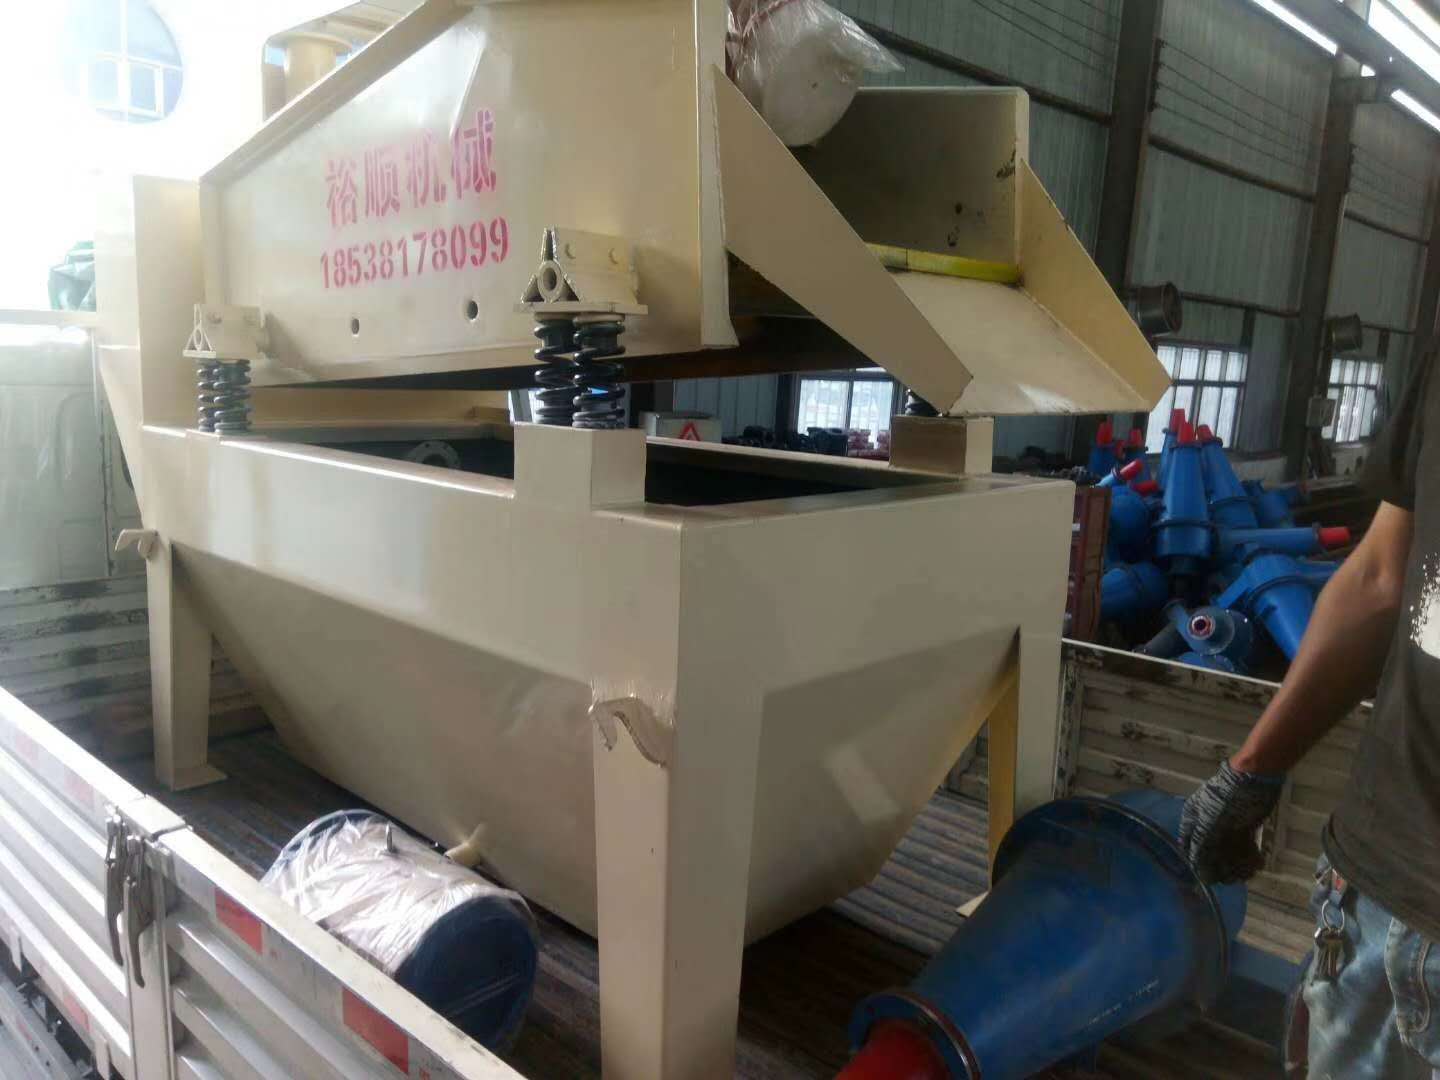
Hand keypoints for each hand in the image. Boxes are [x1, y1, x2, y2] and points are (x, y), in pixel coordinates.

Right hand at [1179, 761, 1284, 883]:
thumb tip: (1201, 875)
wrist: (1254, 781)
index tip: (1212, 877)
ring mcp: (1226, 828)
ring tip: (1252, 867)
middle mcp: (1207, 826)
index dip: (1199, 865)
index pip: (1190, 849)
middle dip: (1225, 867)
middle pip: (1212, 855)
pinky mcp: (1244, 829)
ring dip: (1240, 864)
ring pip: (1230, 854)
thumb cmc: (1226, 800)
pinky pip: (1243, 849)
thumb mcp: (1209, 825)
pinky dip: (1250, 857)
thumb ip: (1203, 850)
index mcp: (1193, 821)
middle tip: (1237, 874)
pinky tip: (1258, 861)